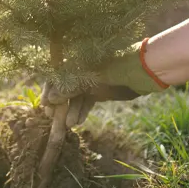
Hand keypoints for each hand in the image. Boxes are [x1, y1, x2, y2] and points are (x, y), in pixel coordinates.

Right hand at [41, 40, 166, 127]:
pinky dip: (82, 111)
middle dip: (59, 104)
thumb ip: (69, 90)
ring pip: (75, 97)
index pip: (56, 76)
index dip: (48, 91)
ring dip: (71, 110)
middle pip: (64, 88)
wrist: (143, 70)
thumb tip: (49, 100)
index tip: (45, 106)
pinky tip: (78, 121)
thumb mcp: (90, 81)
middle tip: (53, 119)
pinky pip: (86, 101)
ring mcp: (90, 81)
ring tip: (69, 125)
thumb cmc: (115, 69)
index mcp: (76, 62)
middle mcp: (80, 70)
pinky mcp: (99, 91)